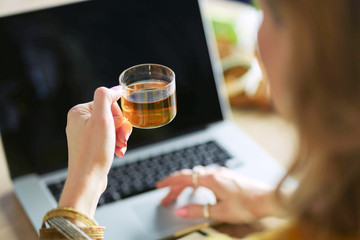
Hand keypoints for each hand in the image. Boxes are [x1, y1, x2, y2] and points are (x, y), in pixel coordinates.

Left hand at [59, 86, 131, 217]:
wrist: (88, 180)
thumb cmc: (94, 151)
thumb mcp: (102, 119)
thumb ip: (105, 98)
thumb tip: (115, 88)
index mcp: (79, 112)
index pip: (107, 102)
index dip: (118, 114)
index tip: (120, 127)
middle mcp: (80, 121)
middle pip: (111, 115)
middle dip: (121, 128)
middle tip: (122, 139)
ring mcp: (85, 134)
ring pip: (112, 128)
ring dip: (120, 137)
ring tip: (120, 147)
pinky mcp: (91, 146)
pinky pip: (108, 138)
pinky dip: (116, 144)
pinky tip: (118, 152)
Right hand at [157, 167, 276, 223]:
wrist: (270, 199)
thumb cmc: (249, 205)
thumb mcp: (220, 212)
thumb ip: (198, 211)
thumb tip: (180, 210)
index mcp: (212, 179)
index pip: (185, 177)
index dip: (170, 182)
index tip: (159, 186)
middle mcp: (216, 173)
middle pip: (189, 177)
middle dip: (175, 188)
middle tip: (166, 199)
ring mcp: (223, 174)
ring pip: (198, 177)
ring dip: (186, 186)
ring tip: (179, 196)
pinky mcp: (228, 177)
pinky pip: (207, 177)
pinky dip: (197, 184)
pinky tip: (198, 191)